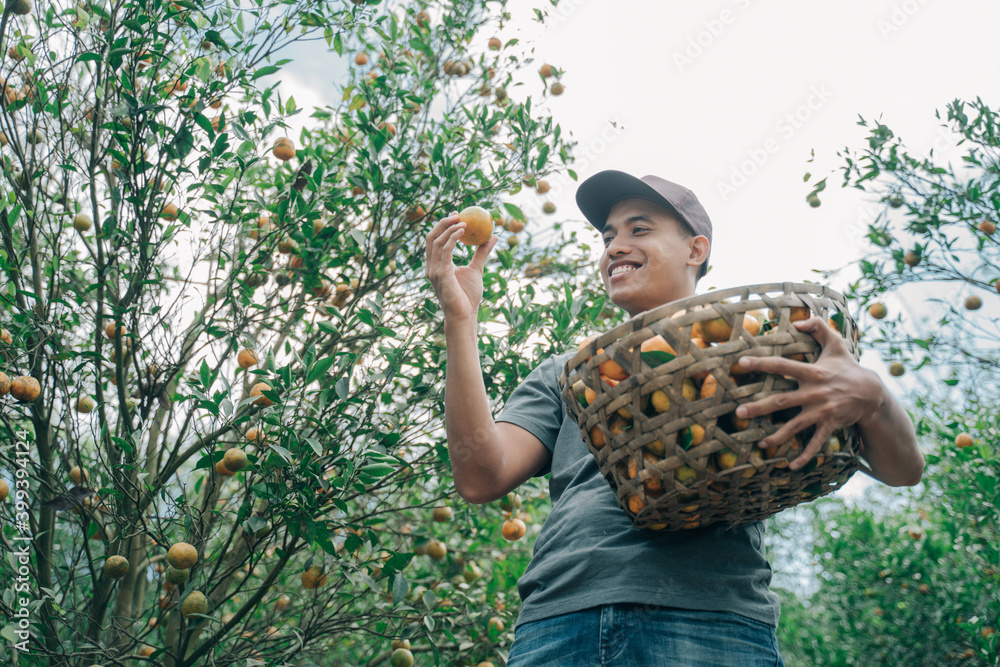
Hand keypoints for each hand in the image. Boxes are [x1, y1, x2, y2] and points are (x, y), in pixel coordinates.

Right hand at [424, 213, 498, 323]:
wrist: (465, 315)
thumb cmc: (469, 296)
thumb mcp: (476, 269)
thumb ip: (481, 253)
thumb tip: (493, 237)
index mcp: (437, 265)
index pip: (435, 240)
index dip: (443, 225)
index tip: (457, 215)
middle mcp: (432, 267)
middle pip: (431, 237)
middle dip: (442, 223)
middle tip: (457, 214)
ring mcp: (434, 271)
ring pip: (437, 242)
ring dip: (449, 229)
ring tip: (464, 222)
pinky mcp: (441, 275)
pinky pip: (444, 251)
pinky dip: (452, 239)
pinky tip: (463, 231)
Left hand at [734, 317, 884, 469]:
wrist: (872, 393)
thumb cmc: (848, 367)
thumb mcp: (836, 344)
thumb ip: (819, 327)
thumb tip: (800, 320)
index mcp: (812, 373)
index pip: (782, 366)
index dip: (762, 363)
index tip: (741, 362)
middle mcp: (814, 393)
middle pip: (781, 402)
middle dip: (759, 408)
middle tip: (738, 412)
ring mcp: (821, 411)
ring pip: (795, 426)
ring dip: (777, 437)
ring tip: (759, 443)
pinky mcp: (830, 426)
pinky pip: (815, 443)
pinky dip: (805, 456)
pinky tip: (790, 466)